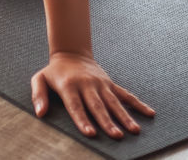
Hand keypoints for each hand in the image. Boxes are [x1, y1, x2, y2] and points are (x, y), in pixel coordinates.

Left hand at [30, 51, 154, 138]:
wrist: (71, 52)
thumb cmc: (54, 71)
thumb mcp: (40, 79)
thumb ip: (38, 95)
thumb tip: (40, 113)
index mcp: (69, 86)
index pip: (76, 106)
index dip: (83, 120)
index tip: (91, 133)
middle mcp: (87, 85)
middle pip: (98, 106)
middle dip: (107, 122)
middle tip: (117, 136)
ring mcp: (101, 84)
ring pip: (114, 102)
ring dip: (125, 116)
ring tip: (134, 130)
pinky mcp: (110, 83)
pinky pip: (125, 94)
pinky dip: (138, 104)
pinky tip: (149, 113)